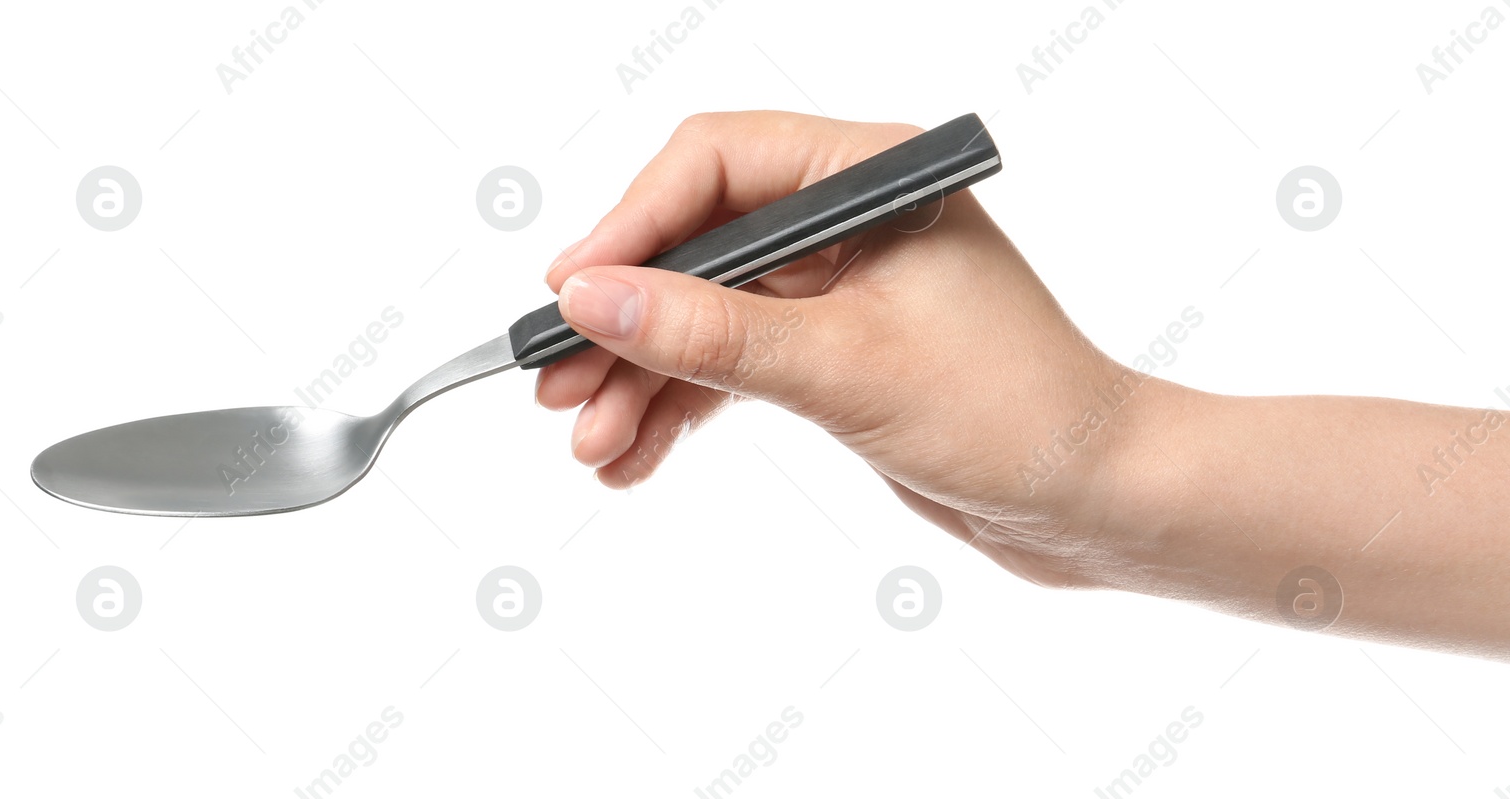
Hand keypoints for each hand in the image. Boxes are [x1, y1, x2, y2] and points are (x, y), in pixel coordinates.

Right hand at [537, 111, 1163, 587]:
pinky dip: (684, 406)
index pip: (716, 165)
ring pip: (706, 314)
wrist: (1094, 501)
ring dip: (644, 378)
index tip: (570, 296)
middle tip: (560, 387)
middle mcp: (848, 220)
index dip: (630, 227)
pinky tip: (636, 454)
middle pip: (696, 245)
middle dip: (626, 322)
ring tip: (593, 445)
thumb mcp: (846, 370)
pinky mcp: (834, 351)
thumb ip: (711, 334)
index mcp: (870, 178)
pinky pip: (734, 364)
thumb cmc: (1015, 414)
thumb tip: (592, 299)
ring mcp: (839, 287)